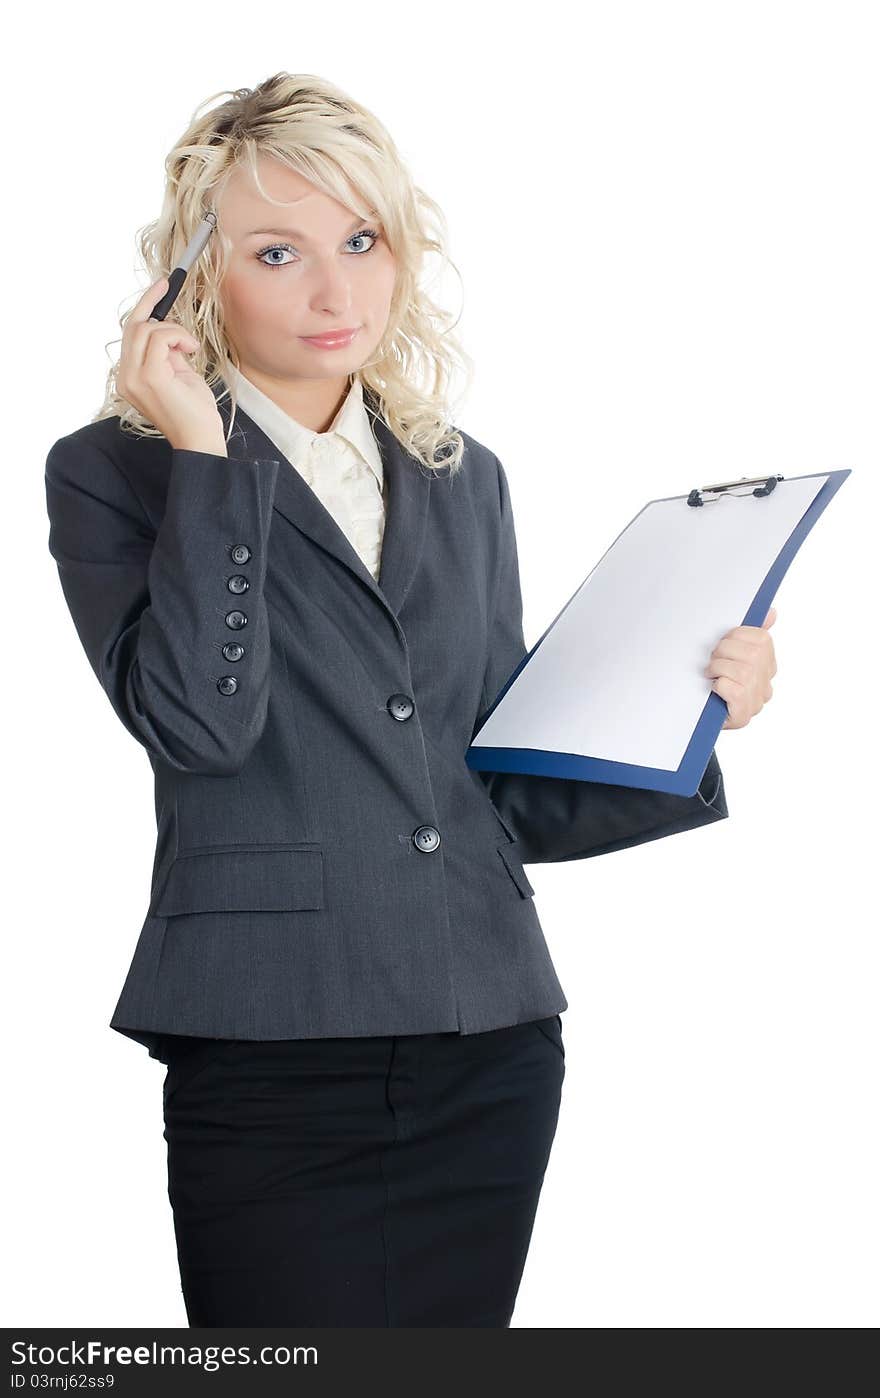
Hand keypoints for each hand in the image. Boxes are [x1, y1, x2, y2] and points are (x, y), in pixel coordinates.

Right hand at [116, 277, 225, 451]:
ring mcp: (134, 378)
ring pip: (145, 329)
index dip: (144, 306)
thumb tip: (169, 333)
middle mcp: (125, 378)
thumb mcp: (179, 374)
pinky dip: (178, 336)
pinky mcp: (149, 377)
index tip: (160, 286)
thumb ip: (168, 354)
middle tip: (170, 285)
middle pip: (133, 326)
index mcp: (129, 378)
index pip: (130, 334)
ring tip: (190, 347)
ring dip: (173, 330)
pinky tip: (191, 349)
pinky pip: (160, 337)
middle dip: (153, 304)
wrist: (202, 440)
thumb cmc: (194, 412)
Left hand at [704, 606, 776, 729]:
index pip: (762, 639)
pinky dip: (720, 685)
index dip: (737, 636)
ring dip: (719, 668)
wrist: (699, 716)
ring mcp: (757, 701)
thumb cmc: (715, 682)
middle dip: (725, 651)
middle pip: (753, 654)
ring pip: (743, 671)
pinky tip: (715, 688)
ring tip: (711, 674)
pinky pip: (735, 690)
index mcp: (767, 665)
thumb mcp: (730, 653)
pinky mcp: (743, 715)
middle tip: (713, 660)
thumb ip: (750, 633)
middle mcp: (766, 684)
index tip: (724, 642)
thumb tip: (771, 612)